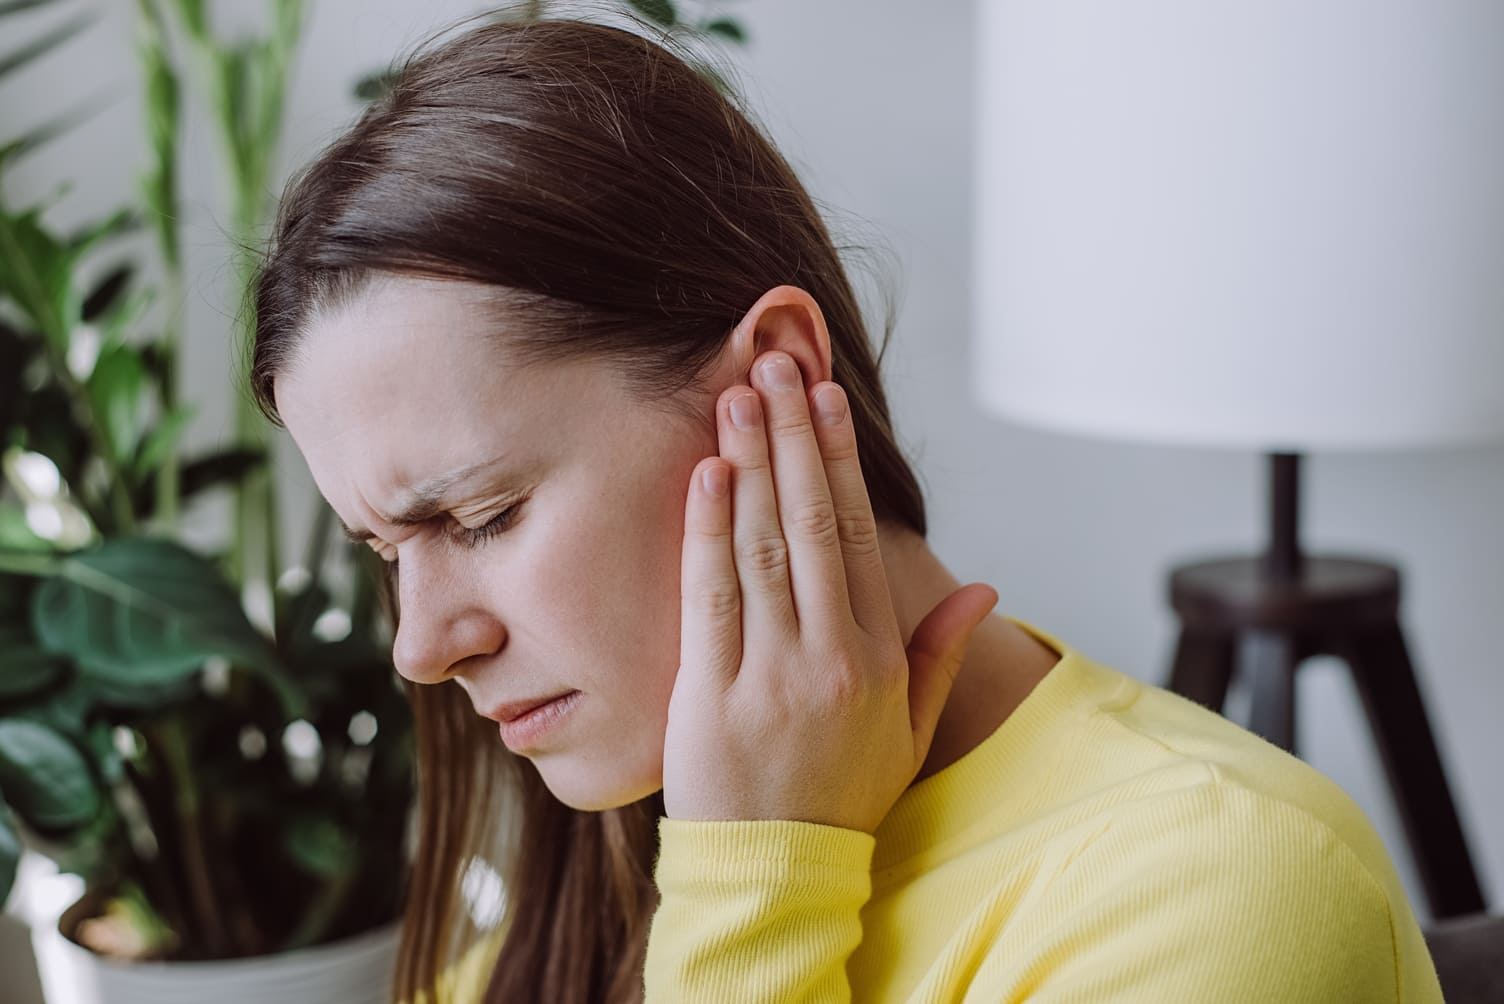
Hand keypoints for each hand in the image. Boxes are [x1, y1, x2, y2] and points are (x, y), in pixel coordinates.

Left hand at [663, 350, 998, 832]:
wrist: (776, 872)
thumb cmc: (843, 793)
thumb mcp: (909, 728)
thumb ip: (941, 652)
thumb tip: (985, 585)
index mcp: (877, 659)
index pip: (861, 538)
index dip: (843, 462)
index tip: (827, 400)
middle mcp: (828, 658)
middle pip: (812, 525)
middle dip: (794, 438)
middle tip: (776, 365)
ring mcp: (767, 675)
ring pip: (762, 549)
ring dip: (751, 465)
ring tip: (737, 397)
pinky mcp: (709, 695)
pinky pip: (709, 597)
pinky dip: (707, 531)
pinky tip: (706, 475)